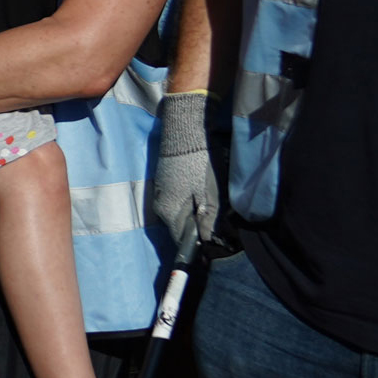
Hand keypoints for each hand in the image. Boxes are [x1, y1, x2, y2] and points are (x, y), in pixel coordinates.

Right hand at [148, 89, 218, 248]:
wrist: (184, 130)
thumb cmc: (199, 164)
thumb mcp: (210, 194)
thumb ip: (208, 220)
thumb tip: (209, 242)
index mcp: (169, 212)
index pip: (181, 239)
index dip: (197, 245)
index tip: (213, 247)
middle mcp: (159, 206)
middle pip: (178, 227)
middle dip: (195, 230)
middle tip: (217, 228)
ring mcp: (159, 192)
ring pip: (177, 214)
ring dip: (192, 217)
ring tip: (211, 211)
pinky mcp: (163, 182)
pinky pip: (175, 202)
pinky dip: (188, 204)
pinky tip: (200, 196)